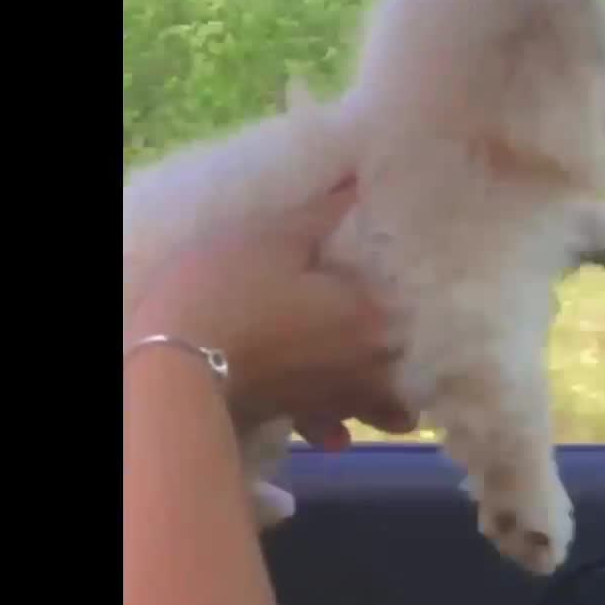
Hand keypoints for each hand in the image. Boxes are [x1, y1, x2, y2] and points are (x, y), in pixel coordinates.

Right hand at [125, 182, 415, 446]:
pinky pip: (336, 423)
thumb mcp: (275, 238)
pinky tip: (327, 412)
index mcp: (377, 318)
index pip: (428, 308)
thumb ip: (326, 212)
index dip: (428, 292)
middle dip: (412, 350)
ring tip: (372, 369)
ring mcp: (341, 402)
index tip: (426, 277)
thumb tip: (362, 180)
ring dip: (382, 394)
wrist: (176, 369)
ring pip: (384, 407)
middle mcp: (373, 368)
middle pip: (416, 367)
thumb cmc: (230, 293)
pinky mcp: (306, 420)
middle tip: (404, 320)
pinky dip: (335, 419)